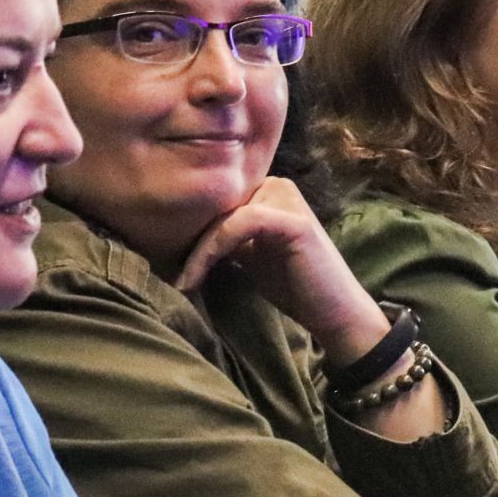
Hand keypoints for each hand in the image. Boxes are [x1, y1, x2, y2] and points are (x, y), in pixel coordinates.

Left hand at [177, 177, 389, 362]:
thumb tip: (174, 235)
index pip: (215, 200)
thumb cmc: (292, 285)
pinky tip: (195, 277)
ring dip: (196, 250)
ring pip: (222, 216)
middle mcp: (276, 185)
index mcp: (266, 189)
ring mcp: (286, 198)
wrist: (333, 311)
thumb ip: (222, 238)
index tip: (164, 261)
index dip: (188, 229)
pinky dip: (211, 251)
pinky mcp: (292, 219)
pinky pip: (238, 224)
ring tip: (182, 282)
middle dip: (188, 238)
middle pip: (216, 205)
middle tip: (165, 272)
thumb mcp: (248, 254)